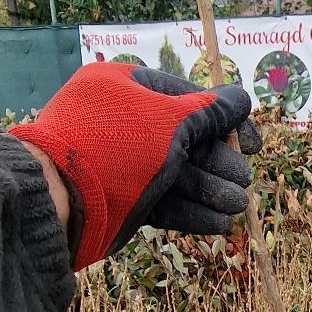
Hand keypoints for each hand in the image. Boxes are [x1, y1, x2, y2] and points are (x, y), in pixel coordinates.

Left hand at [9, 63, 260, 269]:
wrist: (60, 201)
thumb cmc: (116, 146)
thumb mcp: (170, 121)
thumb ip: (211, 110)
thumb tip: (243, 98)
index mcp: (127, 87)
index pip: (189, 97)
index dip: (226, 121)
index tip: (251, 146)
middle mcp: (124, 121)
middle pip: (186, 139)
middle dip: (218, 163)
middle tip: (242, 184)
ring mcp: (122, 161)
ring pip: (177, 173)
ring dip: (210, 190)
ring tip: (235, 207)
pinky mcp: (122, 197)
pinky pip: (163, 199)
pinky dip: (190, 211)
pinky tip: (217, 224)